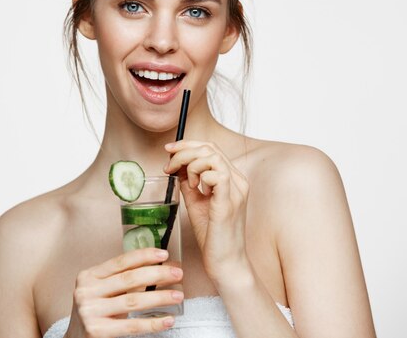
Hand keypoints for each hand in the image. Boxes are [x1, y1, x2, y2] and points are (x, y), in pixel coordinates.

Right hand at [64, 248, 183, 337]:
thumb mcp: (102, 291)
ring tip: (178, 295)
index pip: (121, 262)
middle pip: (130, 279)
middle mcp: (86, 291)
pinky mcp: (97, 331)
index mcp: (88, 276)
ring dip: (160, 297)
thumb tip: (158, 268)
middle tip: (177, 273)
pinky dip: (153, 323)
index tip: (164, 254)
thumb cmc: (95, 312)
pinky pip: (132, 326)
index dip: (144, 256)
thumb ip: (121, 280)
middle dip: (157, 274)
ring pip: (133, 301)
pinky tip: (168, 320)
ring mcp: (90, 311)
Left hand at [164, 140, 249, 280]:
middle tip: (169, 166)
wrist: (225, 262)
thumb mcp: (196, 202)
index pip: (211, 148)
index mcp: (232, 179)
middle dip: (183, 152)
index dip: (188, 144)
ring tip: (188, 184)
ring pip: (212, 157)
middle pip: (210, 148)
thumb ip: (190, 183)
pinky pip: (216, 175)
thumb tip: (177, 167)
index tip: (169, 150)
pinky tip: (198, 191)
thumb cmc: (213, 236)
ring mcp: (236, 190)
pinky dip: (201, 178)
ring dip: (192, 165)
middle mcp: (238, 181)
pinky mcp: (229, 202)